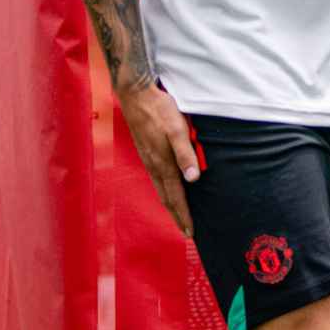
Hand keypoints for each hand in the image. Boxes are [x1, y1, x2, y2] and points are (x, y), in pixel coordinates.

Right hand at [118, 83, 199, 236]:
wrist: (137, 96)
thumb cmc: (161, 111)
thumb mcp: (178, 130)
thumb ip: (186, 154)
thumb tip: (193, 179)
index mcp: (163, 163)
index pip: (176, 196)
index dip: (184, 215)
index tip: (191, 232)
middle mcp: (154, 166)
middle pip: (167, 198)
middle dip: (177, 216)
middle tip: (187, 232)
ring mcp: (149, 160)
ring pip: (161, 189)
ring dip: (171, 205)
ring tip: (179, 217)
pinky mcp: (148, 153)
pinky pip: (158, 179)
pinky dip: (165, 191)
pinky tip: (169, 190)